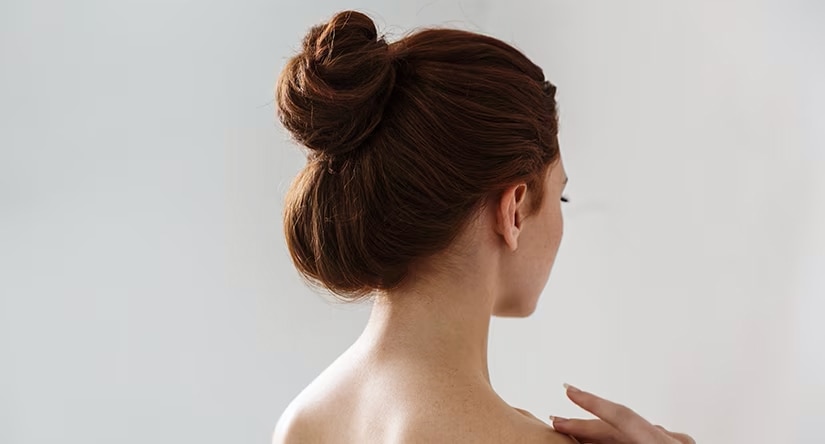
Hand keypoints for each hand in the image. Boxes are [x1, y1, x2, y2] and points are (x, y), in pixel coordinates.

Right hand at [550, 384, 694, 443]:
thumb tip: (586, 443)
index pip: (621, 416)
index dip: (591, 402)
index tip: (570, 390)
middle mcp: (674, 442)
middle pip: (622, 426)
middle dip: (587, 425)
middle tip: (557, 422)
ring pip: (632, 435)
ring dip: (601, 436)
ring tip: (574, 435)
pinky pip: (644, 442)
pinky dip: (620, 443)